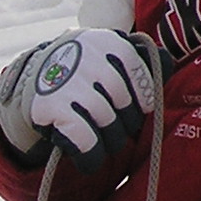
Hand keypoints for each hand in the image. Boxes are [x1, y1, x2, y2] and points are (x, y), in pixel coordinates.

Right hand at [0, 29, 156, 172]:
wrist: (33, 81)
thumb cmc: (85, 73)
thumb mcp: (108, 56)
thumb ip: (139, 60)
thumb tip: (166, 64)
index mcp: (107, 41)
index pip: (143, 75)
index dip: (143, 98)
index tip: (137, 106)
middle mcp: (88, 57)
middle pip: (127, 105)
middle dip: (124, 122)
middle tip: (112, 123)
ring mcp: (68, 82)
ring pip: (109, 125)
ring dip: (108, 141)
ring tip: (99, 138)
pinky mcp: (50, 107)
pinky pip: (86, 141)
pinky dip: (91, 156)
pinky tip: (88, 159)